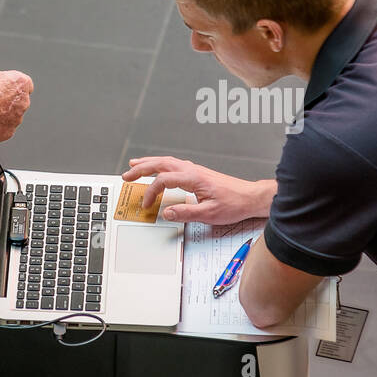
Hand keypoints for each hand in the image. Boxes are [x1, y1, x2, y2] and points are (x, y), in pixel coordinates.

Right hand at [0, 69, 32, 142]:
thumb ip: (0, 80)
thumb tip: (0, 84)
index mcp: (20, 84)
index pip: (26, 85)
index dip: (15, 86)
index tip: (9, 89)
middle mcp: (24, 102)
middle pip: (19, 101)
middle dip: (10, 101)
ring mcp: (17, 119)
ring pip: (13, 116)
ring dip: (4, 114)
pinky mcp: (9, 132)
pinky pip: (5, 128)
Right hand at [121, 156, 273, 225]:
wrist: (250, 197)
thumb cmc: (234, 204)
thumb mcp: (209, 214)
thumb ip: (186, 213)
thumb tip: (166, 212)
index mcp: (193, 178)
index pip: (164, 181)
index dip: (151, 192)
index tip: (147, 205)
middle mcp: (193, 171)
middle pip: (161, 164)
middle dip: (141, 168)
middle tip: (126, 174)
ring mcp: (196, 170)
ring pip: (167, 162)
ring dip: (150, 163)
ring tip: (135, 165)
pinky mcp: (199, 174)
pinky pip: (174, 165)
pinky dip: (162, 165)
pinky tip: (159, 168)